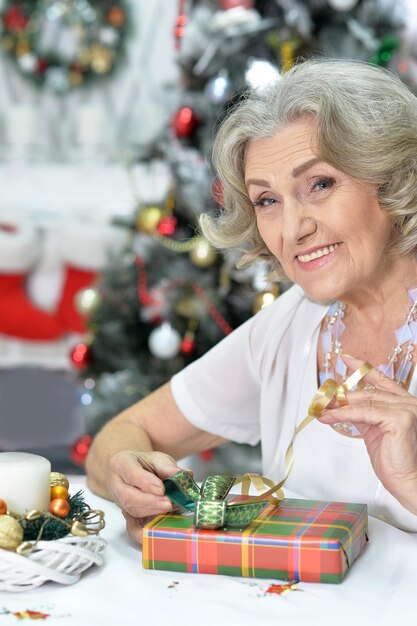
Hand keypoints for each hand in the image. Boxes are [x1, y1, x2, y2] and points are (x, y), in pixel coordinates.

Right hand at [107, 450, 181, 542]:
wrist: (133, 473)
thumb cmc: (144, 464)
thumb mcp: (157, 459)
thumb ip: (169, 466)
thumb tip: (186, 474)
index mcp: (121, 464)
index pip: (131, 473)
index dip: (146, 482)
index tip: (162, 489)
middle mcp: (116, 484)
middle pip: (128, 496)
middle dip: (150, 502)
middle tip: (168, 503)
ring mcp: (120, 502)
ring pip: (132, 511)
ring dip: (153, 512)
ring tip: (171, 508)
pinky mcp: (127, 517)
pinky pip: (133, 528)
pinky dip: (147, 531)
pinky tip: (160, 528)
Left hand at [318, 355, 416, 514]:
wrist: (408, 481)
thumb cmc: (395, 460)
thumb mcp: (374, 431)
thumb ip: (364, 415)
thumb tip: (343, 406)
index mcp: (403, 403)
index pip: (381, 380)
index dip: (362, 368)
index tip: (346, 358)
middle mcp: (407, 402)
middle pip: (367, 393)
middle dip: (341, 396)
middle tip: (320, 398)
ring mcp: (406, 409)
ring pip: (363, 403)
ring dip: (337, 406)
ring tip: (320, 408)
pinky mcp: (399, 419)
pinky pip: (363, 414)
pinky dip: (343, 414)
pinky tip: (329, 416)